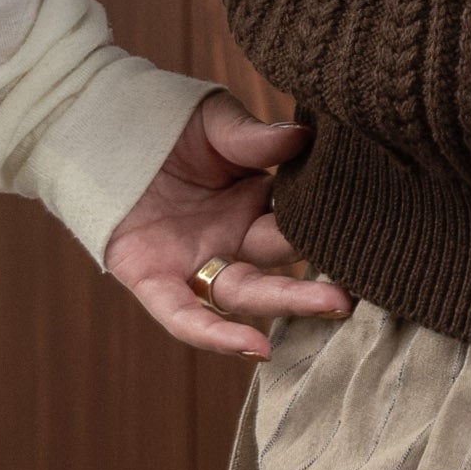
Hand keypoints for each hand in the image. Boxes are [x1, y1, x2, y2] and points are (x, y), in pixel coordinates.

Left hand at [101, 88, 352, 359]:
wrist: (99, 127)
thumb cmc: (166, 122)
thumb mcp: (216, 124)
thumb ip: (256, 137)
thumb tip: (304, 135)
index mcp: (255, 202)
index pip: (300, 218)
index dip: (329, 222)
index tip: (372, 223)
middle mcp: (233, 238)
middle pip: (283, 262)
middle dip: (321, 275)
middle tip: (362, 282)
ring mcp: (196, 261)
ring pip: (247, 292)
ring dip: (288, 302)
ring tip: (333, 304)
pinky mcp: (152, 279)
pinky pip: (185, 316)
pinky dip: (216, 334)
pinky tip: (253, 346)